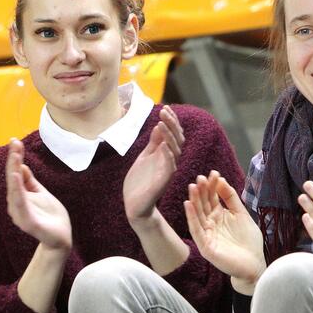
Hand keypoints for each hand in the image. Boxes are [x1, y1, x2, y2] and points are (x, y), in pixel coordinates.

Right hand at [6, 139, 71, 251]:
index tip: (14, 141)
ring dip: (14, 175)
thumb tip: (20, 165)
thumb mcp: (40, 193)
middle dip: (13, 161)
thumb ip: (29, 181)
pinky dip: (18, 193)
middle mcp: (17, 204)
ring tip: (15, 159)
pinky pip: (21, 206)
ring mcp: (21, 214)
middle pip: (12, 179)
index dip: (14, 157)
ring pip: (15, 192)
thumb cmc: (49, 215)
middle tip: (14, 144)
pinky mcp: (29, 223)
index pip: (15, 173)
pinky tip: (17, 180)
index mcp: (20, 196)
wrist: (60, 238)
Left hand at [123, 105, 183, 231]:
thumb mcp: (145, 157)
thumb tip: (159, 125)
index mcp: (166, 155)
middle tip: (164, 111)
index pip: (173, 134)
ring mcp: (168, 172)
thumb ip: (153, 143)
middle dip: (172, 125)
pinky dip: (167, 155)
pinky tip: (163, 145)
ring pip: (175, 151)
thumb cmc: (140, 182)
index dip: (172, 121)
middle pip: (177, 140)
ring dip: (169, 136)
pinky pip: (169, 167)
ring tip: (161, 123)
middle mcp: (170, 162)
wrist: (135, 204)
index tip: (166, 108)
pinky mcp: (163, 182)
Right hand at [184, 171, 265, 294]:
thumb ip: (231, 198)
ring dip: (194, 200)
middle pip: (204, 204)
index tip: (213, 173)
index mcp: (219, 215)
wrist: (255, 265)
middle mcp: (210, 223)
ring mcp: (207, 234)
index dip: (212, 186)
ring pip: (198, 215)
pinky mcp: (205, 246)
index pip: (212, 198)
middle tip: (200, 177)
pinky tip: (188, 204)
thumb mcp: (241, 214)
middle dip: (202, 191)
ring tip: (193, 186)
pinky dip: (192, 217)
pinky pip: (196, 230)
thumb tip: (221, 180)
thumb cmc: (249, 242)